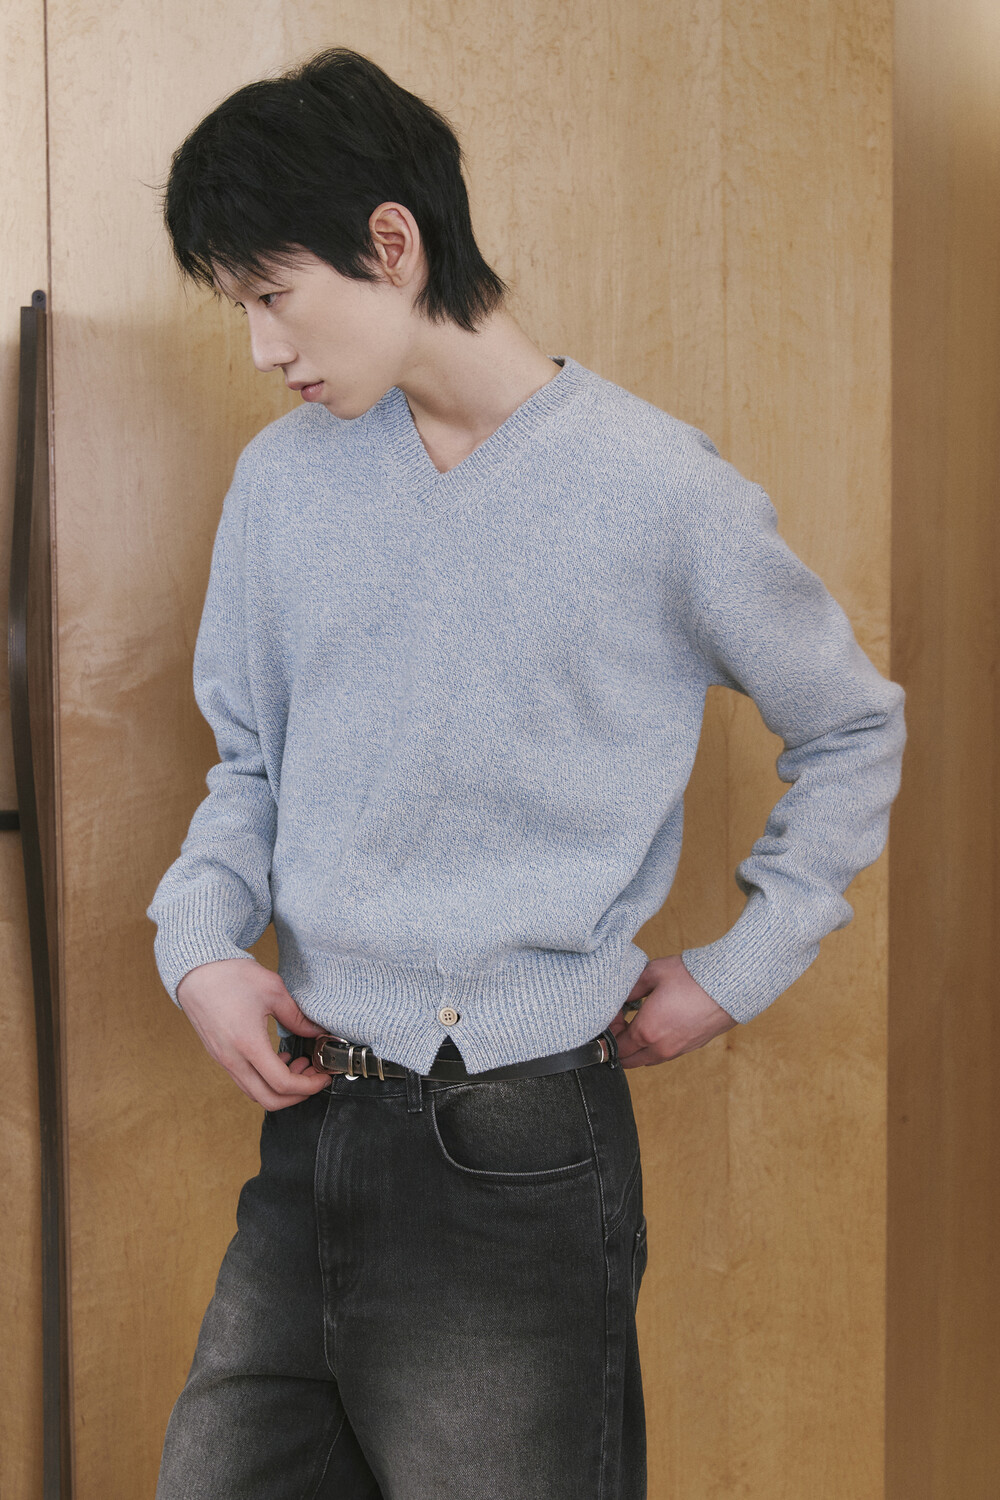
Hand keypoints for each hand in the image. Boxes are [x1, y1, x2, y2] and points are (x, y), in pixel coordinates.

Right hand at [176, 957, 330, 1109]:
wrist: (196, 970)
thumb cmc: (230, 976)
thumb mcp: (273, 990)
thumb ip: (297, 1016)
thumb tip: (316, 1032)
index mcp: (248, 1044)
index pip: (282, 1083)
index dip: (308, 1086)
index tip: (322, 1077)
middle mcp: (233, 1059)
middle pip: (268, 1100)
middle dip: (297, 1095)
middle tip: (314, 1077)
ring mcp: (223, 1060)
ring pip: (255, 1092)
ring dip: (280, 1088)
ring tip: (299, 1065)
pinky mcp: (220, 1055)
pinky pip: (245, 1080)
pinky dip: (265, 1079)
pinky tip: (279, 1058)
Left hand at [608, 955, 737, 1066]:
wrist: (729, 985)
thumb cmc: (691, 977)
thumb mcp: (651, 973)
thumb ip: (630, 988)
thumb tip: (619, 997)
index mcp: (645, 1031)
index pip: (614, 1047)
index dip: (609, 1032)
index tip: (616, 1014)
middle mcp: (660, 1048)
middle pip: (628, 1061)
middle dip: (619, 1045)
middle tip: (624, 1021)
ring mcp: (677, 1051)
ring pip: (647, 1060)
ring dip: (638, 1048)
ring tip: (641, 1022)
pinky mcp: (691, 1048)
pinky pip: (665, 1055)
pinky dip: (655, 1047)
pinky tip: (661, 1025)